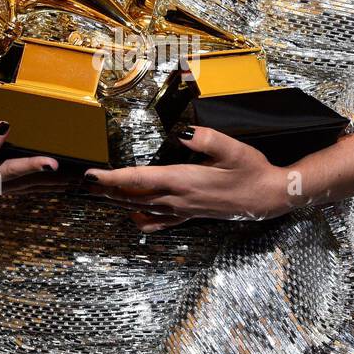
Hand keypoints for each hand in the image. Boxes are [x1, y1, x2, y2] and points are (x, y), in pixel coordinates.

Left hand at [81, 125, 305, 231]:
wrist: (268, 198)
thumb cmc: (251, 170)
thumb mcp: (232, 148)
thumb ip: (205, 138)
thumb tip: (180, 132)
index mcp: (183, 180)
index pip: (138, 180)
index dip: (112, 179)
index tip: (91, 176)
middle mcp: (177, 199)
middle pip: (132, 197)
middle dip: (106, 190)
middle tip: (85, 183)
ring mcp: (182, 210)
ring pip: (140, 209)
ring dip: (118, 201)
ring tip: (100, 194)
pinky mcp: (189, 215)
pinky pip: (157, 221)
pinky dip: (140, 218)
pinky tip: (134, 214)